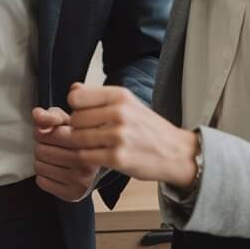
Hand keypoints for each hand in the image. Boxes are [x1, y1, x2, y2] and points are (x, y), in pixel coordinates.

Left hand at [32, 106, 98, 201]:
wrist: (93, 160)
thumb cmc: (75, 136)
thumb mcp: (66, 120)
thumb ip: (50, 115)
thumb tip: (37, 115)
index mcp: (85, 141)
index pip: (48, 135)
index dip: (42, 131)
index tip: (49, 132)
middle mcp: (86, 163)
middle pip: (41, 151)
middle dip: (42, 146)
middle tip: (52, 146)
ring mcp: (81, 182)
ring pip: (39, 167)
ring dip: (41, 161)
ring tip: (54, 158)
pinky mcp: (73, 195)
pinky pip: (41, 182)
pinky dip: (44, 176)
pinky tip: (55, 171)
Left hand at [67, 83, 198, 189]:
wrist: (176, 153)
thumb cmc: (149, 127)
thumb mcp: (127, 102)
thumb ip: (98, 95)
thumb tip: (73, 90)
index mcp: (120, 96)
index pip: (76, 97)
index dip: (75, 107)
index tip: (81, 112)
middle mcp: (119, 113)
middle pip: (75, 119)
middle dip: (77, 127)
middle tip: (87, 132)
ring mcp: (119, 136)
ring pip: (77, 138)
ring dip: (79, 143)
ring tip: (91, 144)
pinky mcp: (118, 158)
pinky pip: (85, 156)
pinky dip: (85, 157)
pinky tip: (96, 155)